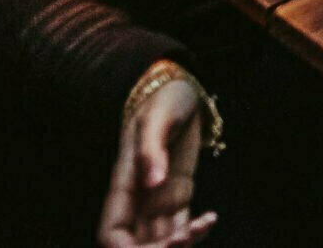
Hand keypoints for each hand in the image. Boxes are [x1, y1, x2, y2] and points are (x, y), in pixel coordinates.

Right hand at [98, 66, 216, 247]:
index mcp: (123, 184)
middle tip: (187, 236)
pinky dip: (195, 230)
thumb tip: (151, 182)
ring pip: (160, 238)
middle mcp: (137, 199)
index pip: (112, 234)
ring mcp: (157, 199)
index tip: (160, 246)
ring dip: (180, 242)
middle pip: (138, 244)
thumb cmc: (164, 99)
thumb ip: (151, 150)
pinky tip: (210, 219)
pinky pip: (180, 223)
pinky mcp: (178, 194)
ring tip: (205, 224)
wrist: (180, 90)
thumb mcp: (158, 118)